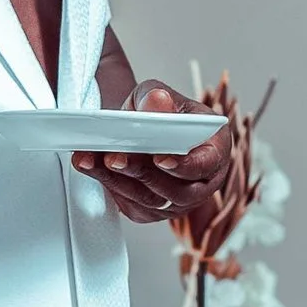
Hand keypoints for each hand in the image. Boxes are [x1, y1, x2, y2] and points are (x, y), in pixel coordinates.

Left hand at [77, 79, 235, 226]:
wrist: (142, 129)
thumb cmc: (161, 113)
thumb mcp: (159, 94)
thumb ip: (157, 96)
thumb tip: (157, 103)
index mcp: (215, 149)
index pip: (207, 164)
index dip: (185, 164)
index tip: (161, 158)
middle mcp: (201, 182)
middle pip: (175, 189)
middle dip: (141, 172)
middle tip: (116, 158)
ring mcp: (177, 201)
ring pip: (150, 200)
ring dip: (117, 180)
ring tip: (92, 160)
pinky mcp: (152, 211)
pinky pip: (132, 205)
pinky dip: (108, 185)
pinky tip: (91, 167)